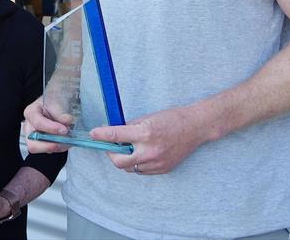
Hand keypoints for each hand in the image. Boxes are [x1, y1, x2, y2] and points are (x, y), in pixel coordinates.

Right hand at [23, 96, 71, 153]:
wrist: (56, 104)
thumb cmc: (53, 102)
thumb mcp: (56, 101)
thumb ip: (60, 111)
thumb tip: (67, 120)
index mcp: (30, 113)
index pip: (38, 123)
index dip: (51, 128)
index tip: (65, 129)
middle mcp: (29, 128)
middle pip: (33, 145)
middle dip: (50, 145)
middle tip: (64, 141)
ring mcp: (36, 138)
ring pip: (44, 150)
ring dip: (59, 146)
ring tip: (69, 138)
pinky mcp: (44, 144)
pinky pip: (52, 150)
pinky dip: (61, 147)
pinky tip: (67, 139)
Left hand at [90, 104, 206, 174]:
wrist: (195, 128)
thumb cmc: (171, 118)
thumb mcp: (147, 118)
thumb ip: (129, 127)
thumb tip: (113, 132)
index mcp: (145, 133)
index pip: (116, 136)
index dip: (101, 135)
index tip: (93, 134)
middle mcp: (150, 151)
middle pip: (119, 162)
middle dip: (111, 154)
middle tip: (110, 146)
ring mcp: (157, 163)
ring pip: (130, 168)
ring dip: (125, 159)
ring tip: (129, 148)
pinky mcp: (163, 169)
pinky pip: (142, 170)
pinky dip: (137, 163)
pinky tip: (142, 153)